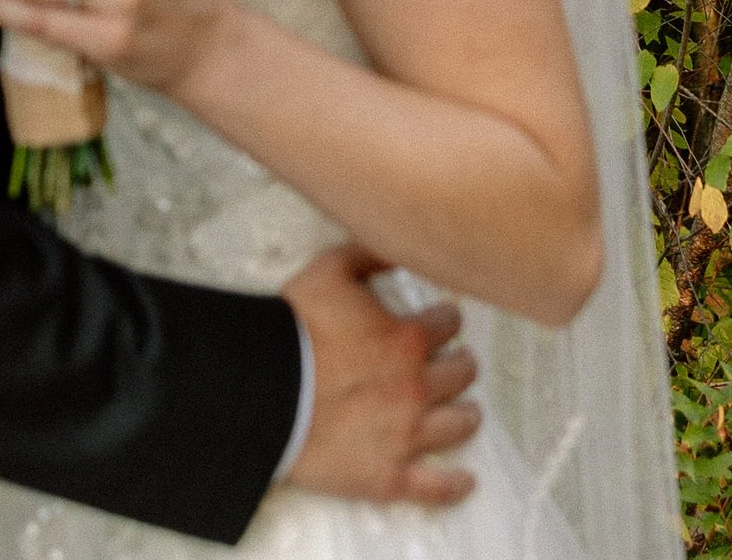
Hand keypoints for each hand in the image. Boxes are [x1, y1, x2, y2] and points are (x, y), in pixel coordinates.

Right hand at [279, 244, 478, 507]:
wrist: (265, 393)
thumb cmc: (297, 329)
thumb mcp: (332, 270)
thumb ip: (371, 254)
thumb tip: (401, 245)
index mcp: (409, 338)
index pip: (450, 323)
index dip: (446, 319)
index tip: (442, 323)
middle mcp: (418, 387)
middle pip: (462, 372)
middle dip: (461, 364)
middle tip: (455, 365)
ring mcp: (406, 435)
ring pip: (457, 425)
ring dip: (465, 415)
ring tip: (466, 412)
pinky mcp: (387, 475)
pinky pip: (434, 486)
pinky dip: (454, 485)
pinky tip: (466, 481)